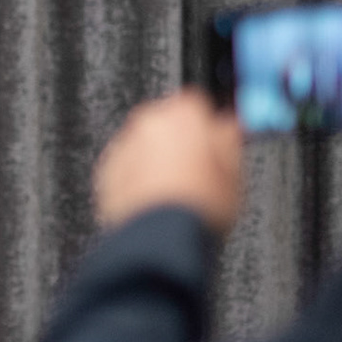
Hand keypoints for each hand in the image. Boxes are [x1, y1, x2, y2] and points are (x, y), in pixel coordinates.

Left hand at [94, 89, 243, 234]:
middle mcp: (147, 123)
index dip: (207, 126)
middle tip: (196, 172)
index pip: (197, 104)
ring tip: (175, 192)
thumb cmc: (198, 206)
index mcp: (182, 114)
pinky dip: (137, 179)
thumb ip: (229, 139)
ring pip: (144, 146)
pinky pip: (126, 168)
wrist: (161, 237)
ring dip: (156, 161)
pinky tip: (156, 201)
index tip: (212, 143)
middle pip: (167, 123)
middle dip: (179, 142)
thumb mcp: (234, 172)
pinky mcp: (106, 172)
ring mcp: (123, 147)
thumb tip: (228, 127)